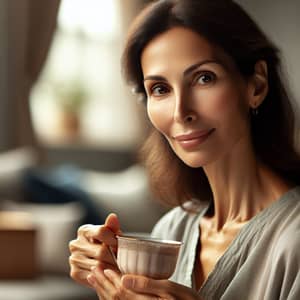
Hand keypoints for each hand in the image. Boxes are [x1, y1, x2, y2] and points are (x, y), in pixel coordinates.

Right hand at [69, 213, 121, 286]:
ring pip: (98, 265)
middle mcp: (76, 244)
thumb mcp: (110, 234)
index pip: (101, 232)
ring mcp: (74, 258)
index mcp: (84, 230)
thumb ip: (112, 227)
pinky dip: (104, 276)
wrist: (97, 261)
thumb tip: (113, 216)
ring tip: (122, 270)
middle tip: (126, 262)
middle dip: (115, 258)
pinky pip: (93, 276)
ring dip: (112, 269)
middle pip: (101, 251)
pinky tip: (111, 275)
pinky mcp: (75, 272)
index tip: (122, 246)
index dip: (114, 240)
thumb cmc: (106, 244)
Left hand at [88, 268, 202, 299]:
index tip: (100, 267)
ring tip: (95, 280)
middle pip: (115, 298)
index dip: (109, 279)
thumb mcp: (170, 289)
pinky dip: (112, 299)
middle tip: (92, 272)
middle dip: (102, 284)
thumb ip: (147, 284)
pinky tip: (108, 292)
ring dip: (104, 291)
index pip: (121, 291)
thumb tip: (124, 279)